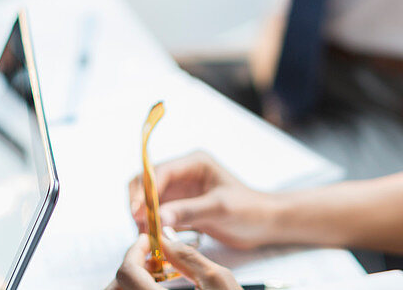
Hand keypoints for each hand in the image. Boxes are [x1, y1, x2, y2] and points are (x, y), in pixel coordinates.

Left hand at [105, 233, 239, 289]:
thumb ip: (188, 257)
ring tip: (158, 273)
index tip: (149, 241)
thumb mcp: (219, 282)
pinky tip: (160, 288)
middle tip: (153, 257)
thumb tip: (167, 239)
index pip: (127, 273)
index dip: (135, 250)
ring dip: (134, 281)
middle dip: (131, 266)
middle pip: (117, 289)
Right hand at [128, 152, 277, 250]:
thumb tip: (159, 218)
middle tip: (138, 225)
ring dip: (143, 216)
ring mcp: (181, 191)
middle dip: (139, 202)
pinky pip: (158, 214)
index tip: (137, 212)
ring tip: (146, 235)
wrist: (264, 223)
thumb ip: (189, 211)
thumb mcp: (220, 208)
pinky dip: (152, 225)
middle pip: (147, 182)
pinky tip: (154, 239)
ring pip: (149, 200)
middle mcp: (183, 174)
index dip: (145, 191)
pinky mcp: (181, 208)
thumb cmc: (249, 209)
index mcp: (194, 163)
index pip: (159, 172)